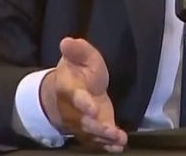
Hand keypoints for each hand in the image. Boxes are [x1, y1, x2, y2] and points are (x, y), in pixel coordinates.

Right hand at [40, 37, 127, 151]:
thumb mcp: (81, 55)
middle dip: (96, 126)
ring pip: (91, 134)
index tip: (91, 106)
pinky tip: (119, 146)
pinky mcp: (91, 131)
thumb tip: (67, 41)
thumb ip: (77, 50)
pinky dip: (107, 145)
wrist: (68, 90)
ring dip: (104, 137)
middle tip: (109, 129)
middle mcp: (73, 110)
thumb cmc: (77, 71)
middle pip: (83, 121)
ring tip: (117, 138)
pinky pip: (97, 141)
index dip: (82, 102)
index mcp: (68, 88)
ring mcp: (81, 123)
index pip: (75, 96)